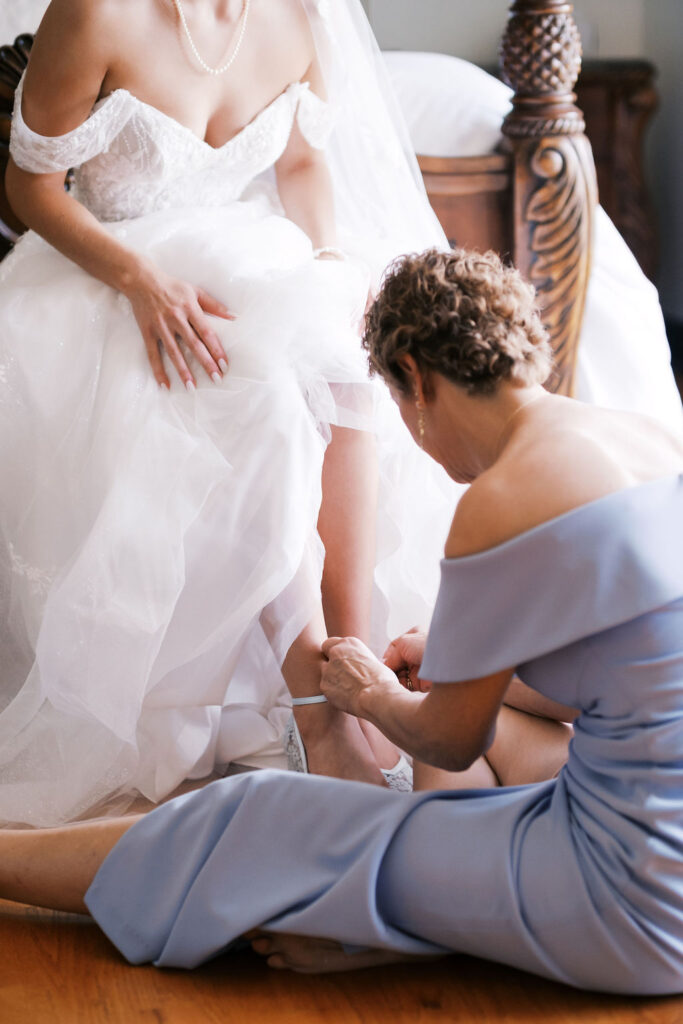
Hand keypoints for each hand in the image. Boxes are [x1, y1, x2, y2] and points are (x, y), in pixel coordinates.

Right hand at [123, 260, 233, 389]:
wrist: (141, 280)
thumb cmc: (172, 286)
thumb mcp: (195, 291)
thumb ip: (214, 305)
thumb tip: (233, 317)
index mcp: (190, 308)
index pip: (207, 332)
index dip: (216, 349)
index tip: (225, 364)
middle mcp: (176, 319)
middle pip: (194, 345)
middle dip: (206, 363)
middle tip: (216, 379)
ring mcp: (161, 327)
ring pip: (174, 352)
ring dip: (183, 371)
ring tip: (192, 387)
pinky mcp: (148, 332)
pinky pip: (153, 355)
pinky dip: (158, 370)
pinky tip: (164, 385)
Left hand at [321, 636, 397, 716]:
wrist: (377, 696)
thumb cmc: (382, 680)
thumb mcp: (373, 661)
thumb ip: (359, 660)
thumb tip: (359, 666)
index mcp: (349, 643)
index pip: (331, 643)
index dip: (335, 653)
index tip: (341, 660)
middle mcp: (336, 652)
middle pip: (325, 656)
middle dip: (330, 663)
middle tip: (341, 674)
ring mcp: (328, 669)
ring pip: (325, 673)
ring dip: (332, 678)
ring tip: (347, 688)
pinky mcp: (324, 685)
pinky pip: (327, 688)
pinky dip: (333, 692)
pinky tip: (345, 696)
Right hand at [382, 627, 430, 692]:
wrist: (450, 662)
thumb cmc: (428, 645)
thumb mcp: (403, 644)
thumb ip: (390, 656)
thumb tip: (384, 667)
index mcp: (414, 638)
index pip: (394, 648)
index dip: (387, 658)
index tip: (380, 666)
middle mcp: (417, 653)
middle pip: (396, 664)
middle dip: (391, 670)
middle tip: (385, 676)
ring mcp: (420, 668)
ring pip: (400, 676)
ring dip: (396, 680)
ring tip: (391, 682)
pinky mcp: (423, 683)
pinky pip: (408, 687)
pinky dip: (402, 688)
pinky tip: (399, 688)